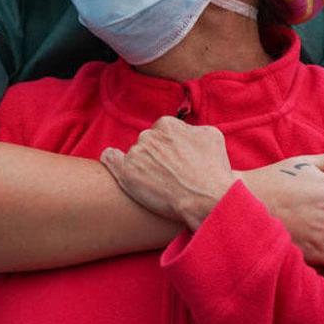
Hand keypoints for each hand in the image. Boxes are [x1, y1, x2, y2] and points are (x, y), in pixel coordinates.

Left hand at [100, 116, 234, 229]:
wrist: (206, 199)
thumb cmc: (213, 170)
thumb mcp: (211, 136)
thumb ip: (192, 129)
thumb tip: (186, 131)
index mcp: (167, 124)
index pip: (161, 132)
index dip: (169, 147)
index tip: (176, 161)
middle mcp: (148, 135)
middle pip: (147, 143)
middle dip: (156, 156)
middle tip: (170, 174)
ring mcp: (136, 153)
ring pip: (135, 155)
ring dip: (143, 165)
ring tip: (159, 184)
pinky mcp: (126, 173)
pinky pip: (109, 158)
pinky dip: (112, 160)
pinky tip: (115, 163)